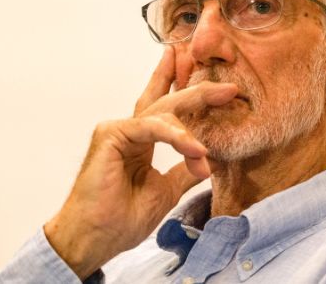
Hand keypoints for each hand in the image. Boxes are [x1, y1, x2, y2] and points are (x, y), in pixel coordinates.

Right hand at [44, 47, 236, 278]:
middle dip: (199, 91)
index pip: (171, 111)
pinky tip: (194, 147)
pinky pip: (150, 126)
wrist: (96, 238)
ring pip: (163, 112)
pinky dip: (175, 136)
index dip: (196, 98)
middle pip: (168, 101)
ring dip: (191, 122)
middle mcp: (131, 131)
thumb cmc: (121, 219)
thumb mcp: (167, 191)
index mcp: (143, 141)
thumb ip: (184, 172)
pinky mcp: (111, 134)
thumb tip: (210, 162)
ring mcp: (119, 130)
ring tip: (210, 134)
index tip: (227, 92)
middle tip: (229, 87)